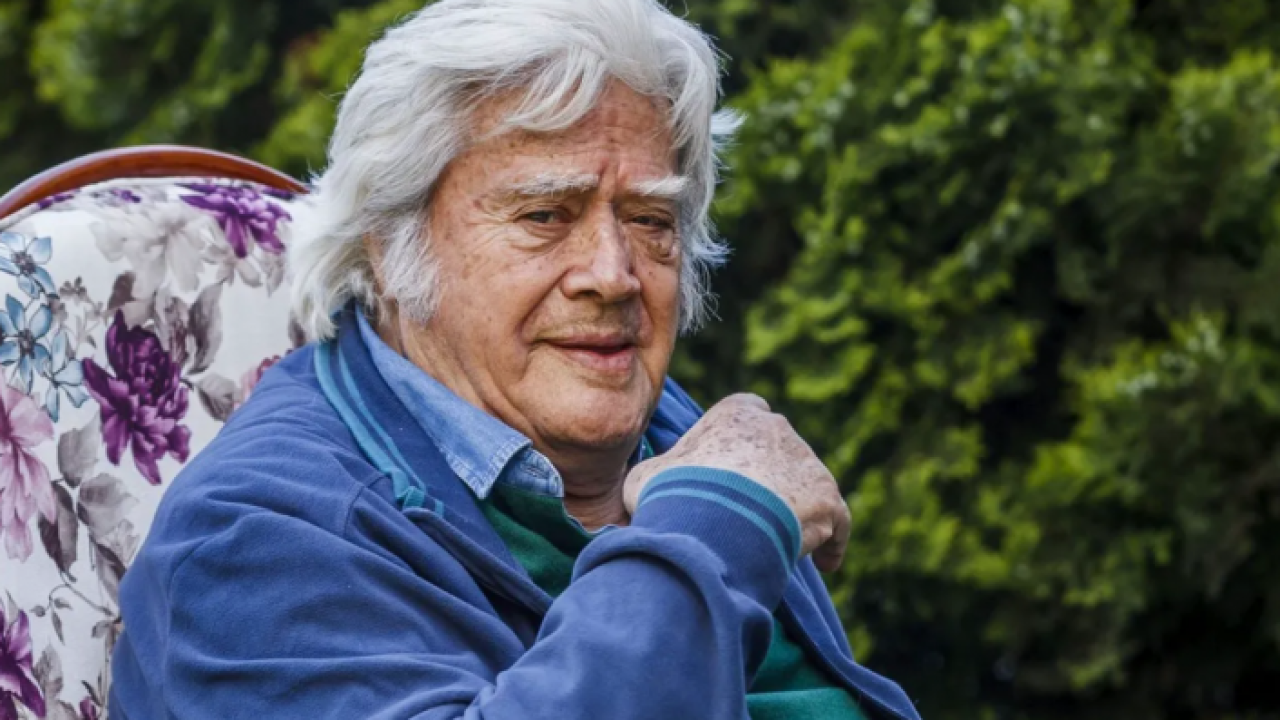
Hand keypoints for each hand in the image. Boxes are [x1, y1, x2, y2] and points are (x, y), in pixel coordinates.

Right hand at [624, 394, 850, 571]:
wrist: (711, 521)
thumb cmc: (674, 495)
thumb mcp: (645, 478)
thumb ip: (654, 477)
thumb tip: (640, 497)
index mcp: (737, 414)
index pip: (747, 413)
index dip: (738, 443)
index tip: (728, 471)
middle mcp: (778, 429)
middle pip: (780, 451)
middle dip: (768, 478)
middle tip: (751, 514)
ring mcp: (807, 463)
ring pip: (808, 486)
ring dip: (797, 510)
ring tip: (782, 545)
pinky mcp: (827, 499)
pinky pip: (837, 520)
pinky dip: (832, 541)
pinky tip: (825, 563)